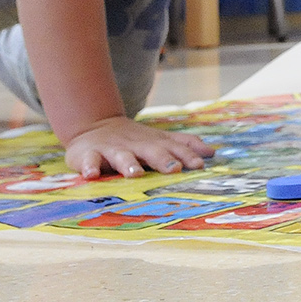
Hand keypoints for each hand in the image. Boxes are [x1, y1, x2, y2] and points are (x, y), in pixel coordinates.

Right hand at [63, 115, 214, 179]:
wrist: (94, 126)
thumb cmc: (134, 140)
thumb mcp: (159, 140)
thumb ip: (183, 146)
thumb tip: (212, 152)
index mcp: (154, 143)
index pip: (174, 148)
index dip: (187, 156)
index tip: (200, 165)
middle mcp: (136, 146)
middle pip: (151, 151)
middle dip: (164, 160)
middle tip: (175, 169)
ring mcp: (113, 150)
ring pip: (121, 157)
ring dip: (129, 164)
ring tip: (135, 174)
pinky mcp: (89, 154)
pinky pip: (89, 161)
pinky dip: (89, 167)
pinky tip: (91, 175)